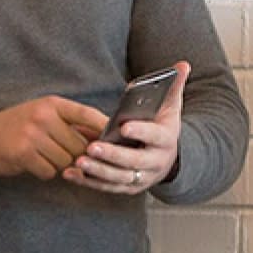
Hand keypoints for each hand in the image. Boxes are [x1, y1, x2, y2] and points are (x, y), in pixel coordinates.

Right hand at [0, 96, 107, 180]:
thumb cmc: (19, 127)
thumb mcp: (43, 115)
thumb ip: (70, 123)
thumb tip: (105, 136)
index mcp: (52, 104)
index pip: (87, 114)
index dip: (104, 128)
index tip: (117, 139)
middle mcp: (43, 116)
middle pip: (80, 145)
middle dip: (78, 156)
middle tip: (69, 157)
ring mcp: (32, 134)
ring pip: (66, 161)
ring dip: (60, 165)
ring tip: (46, 157)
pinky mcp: (23, 153)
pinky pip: (50, 171)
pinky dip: (45, 172)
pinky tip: (34, 163)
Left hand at [62, 61, 189, 196]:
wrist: (169, 157)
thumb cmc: (163, 126)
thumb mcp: (171, 107)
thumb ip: (174, 86)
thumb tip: (183, 64)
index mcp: (166, 140)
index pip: (154, 136)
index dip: (140, 131)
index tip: (123, 126)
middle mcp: (156, 163)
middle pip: (134, 161)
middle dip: (112, 155)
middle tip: (92, 147)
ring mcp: (142, 178)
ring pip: (119, 178)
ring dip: (98, 171)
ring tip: (78, 161)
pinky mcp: (128, 187)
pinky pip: (106, 187)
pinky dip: (88, 182)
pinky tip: (70, 173)